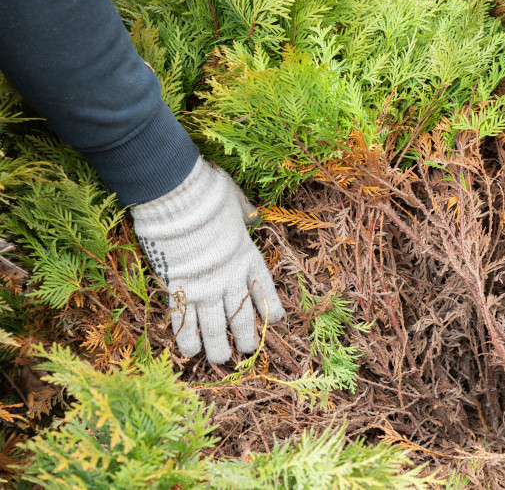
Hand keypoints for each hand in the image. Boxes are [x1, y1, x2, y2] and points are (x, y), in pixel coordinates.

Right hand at [131, 157, 284, 362]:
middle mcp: (230, 277)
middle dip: (246, 337)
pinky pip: (184, 322)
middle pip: (242, 316)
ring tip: (221, 360)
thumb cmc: (207, 194)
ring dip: (219, 347)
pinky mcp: (179, 289)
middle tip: (247, 351)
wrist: (180, 198)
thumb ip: (245, 212)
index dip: (271, 308)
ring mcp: (205, 286)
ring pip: (215, 327)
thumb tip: (252, 213)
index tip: (276, 321)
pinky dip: (187, 339)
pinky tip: (190, 352)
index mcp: (247, 256)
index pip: (264, 290)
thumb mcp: (235, 201)